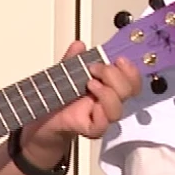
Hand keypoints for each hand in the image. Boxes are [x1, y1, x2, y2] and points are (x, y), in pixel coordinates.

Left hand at [25, 42, 141, 161]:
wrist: (43, 116)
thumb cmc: (59, 95)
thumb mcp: (65, 71)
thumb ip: (72, 59)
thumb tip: (78, 45)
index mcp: (108, 86)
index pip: (131, 80)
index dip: (131, 70)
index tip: (120, 59)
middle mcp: (108, 101)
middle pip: (128, 91)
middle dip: (114, 75)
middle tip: (94, 68)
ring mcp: (101, 116)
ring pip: (118, 110)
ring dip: (107, 94)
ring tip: (90, 84)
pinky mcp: (90, 129)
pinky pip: (102, 126)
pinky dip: (100, 115)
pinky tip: (92, 104)